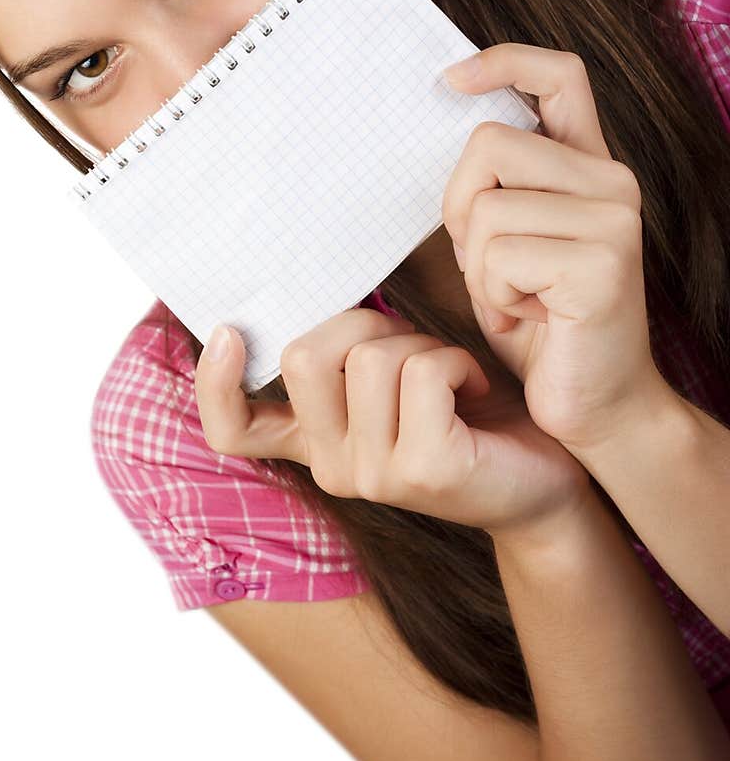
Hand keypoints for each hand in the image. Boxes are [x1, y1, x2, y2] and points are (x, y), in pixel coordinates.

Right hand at [195, 307, 591, 540]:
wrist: (547, 477)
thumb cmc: (469, 410)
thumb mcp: (394, 381)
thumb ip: (346, 353)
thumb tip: (315, 284)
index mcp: (315, 444)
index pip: (232, 430)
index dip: (214, 382)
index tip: (229, 332)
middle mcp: (332, 468)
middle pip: (305, 355)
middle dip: (365, 323)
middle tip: (414, 344)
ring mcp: (373, 475)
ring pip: (369, 356)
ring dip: (422, 342)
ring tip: (454, 373)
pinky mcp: (422, 469)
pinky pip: (421, 371)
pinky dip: (456, 359)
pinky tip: (476, 388)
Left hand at [442, 42, 667, 448]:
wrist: (598, 408)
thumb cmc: (542, 327)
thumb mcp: (504, 246)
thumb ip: (490, 191)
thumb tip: (438, 131)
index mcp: (588, 168)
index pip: (559, 76)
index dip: (505, 61)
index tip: (451, 79)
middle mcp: (611, 181)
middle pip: (486, 145)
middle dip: (460, 208)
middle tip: (490, 267)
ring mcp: (613, 219)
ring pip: (484, 208)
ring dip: (477, 267)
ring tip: (515, 300)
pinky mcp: (602, 264)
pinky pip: (499, 256)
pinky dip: (495, 297)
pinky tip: (529, 320)